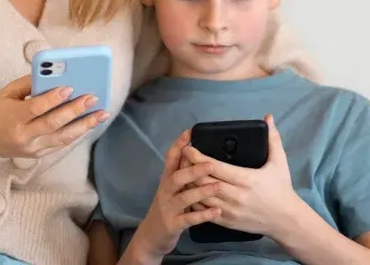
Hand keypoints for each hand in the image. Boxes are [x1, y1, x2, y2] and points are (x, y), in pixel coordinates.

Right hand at [0, 76, 109, 158]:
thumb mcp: (6, 92)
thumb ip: (28, 84)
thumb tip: (53, 75)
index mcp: (12, 118)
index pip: (35, 108)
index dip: (52, 99)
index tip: (69, 88)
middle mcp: (23, 136)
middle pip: (53, 124)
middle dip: (75, 111)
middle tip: (92, 99)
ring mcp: (32, 148)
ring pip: (62, 138)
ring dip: (84, 126)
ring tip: (101, 114)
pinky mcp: (39, 155)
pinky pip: (61, 144)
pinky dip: (76, 133)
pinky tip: (89, 124)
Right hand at [129, 130, 222, 259]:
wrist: (151, 236)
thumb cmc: (167, 209)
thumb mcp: (171, 189)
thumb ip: (183, 174)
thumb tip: (199, 155)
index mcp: (166, 180)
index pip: (171, 158)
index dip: (179, 144)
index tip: (190, 132)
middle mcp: (166, 191)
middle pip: (177, 177)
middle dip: (193, 169)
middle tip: (211, 164)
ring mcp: (168, 208)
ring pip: (184, 197)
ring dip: (201, 191)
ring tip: (218, 186)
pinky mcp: (173, 224)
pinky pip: (189, 219)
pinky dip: (203, 215)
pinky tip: (216, 212)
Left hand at [183, 114, 302, 236]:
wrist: (286, 221)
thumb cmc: (281, 189)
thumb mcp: (280, 163)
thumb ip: (273, 139)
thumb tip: (269, 117)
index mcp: (246, 179)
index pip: (214, 167)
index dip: (198, 157)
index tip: (188, 148)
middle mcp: (236, 195)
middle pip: (203, 181)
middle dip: (190, 168)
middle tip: (182, 158)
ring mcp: (230, 210)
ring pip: (200, 196)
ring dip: (189, 184)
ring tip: (183, 172)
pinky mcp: (227, 221)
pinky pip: (204, 211)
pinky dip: (194, 200)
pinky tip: (190, 191)